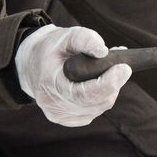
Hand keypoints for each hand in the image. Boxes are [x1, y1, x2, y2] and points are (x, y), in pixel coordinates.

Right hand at [15, 24, 129, 126]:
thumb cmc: (51, 49)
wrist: (32, 64)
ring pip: (99, 108)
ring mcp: (59, 115)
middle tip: (123, 67)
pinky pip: (94, 112)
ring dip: (110, 91)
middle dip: (114, 84)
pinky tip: (100, 84)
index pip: (84, 94)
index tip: (124, 67)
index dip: (108, 83)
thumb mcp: (66, 36)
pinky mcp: (67, 120)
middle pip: (96, 103)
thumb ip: (85, 39)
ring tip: (112, 72)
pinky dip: (102, 99)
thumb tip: (103, 52)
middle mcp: (53, 105)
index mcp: (50, 85)